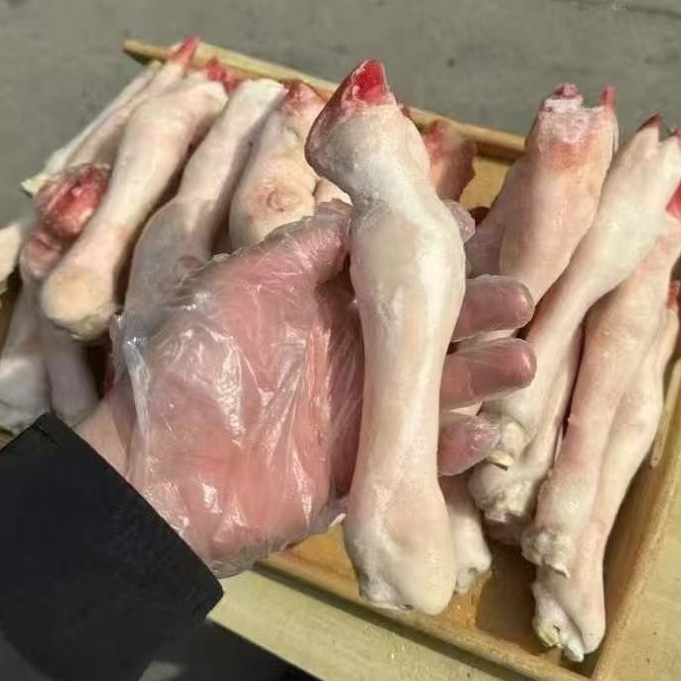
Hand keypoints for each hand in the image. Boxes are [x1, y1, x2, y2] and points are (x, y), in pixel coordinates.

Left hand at [81, 205, 534, 572]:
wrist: (159, 476)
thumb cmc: (195, 363)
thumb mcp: (243, 281)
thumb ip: (306, 245)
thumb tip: (362, 204)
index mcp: (322, 301)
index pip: (392, 269)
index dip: (434, 253)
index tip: (474, 231)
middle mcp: (351, 349)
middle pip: (428, 325)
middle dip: (476, 309)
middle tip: (516, 298)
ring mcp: (361, 410)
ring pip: (434, 385)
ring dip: (480, 373)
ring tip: (521, 359)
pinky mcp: (365, 468)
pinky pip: (420, 455)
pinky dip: (455, 447)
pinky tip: (487, 431)